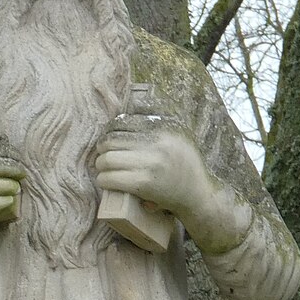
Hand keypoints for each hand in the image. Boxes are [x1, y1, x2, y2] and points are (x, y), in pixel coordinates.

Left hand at [93, 119, 249, 252]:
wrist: (198, 195)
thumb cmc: (186, 166)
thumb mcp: (179, 135)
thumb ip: (159, 122)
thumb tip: (133, 105)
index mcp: (164, 128)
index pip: (123, 122)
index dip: (109, 131)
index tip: (108, 139)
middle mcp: (157, 143)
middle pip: (112, 140)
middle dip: (102, 149)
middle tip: (102, 155)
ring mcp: (150, 163)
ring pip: (108, 159)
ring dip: (100, 165)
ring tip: (103, 169)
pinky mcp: (144, 183)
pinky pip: (111, 178)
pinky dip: (103, 180)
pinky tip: (106, 181)